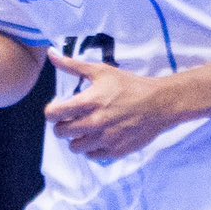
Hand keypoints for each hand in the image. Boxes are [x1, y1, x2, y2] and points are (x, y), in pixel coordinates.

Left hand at [46, 54, 191, 161]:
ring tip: (85, 130)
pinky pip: (92, 156)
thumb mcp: (101, 71)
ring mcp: (105, 139)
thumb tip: (51, 53)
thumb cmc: (129, 85)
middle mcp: (94, 123)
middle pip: (61, 133)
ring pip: (75, 147)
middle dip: (62, 126)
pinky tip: (97, 138)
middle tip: (71, 120)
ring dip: (76, 139)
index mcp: (88, 102)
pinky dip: (91, 149)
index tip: (58, 109)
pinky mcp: (116, 151)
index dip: (52, 112)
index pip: (54, 114)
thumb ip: (72, 65)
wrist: (159, 104)